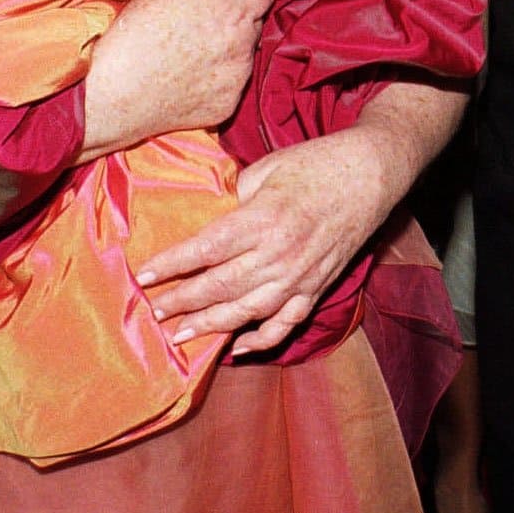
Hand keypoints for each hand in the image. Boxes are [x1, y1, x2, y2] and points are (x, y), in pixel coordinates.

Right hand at [79, 0, 273, 158]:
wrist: (112, 99)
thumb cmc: (134, 38)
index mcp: (232, 10)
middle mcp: (244, 46)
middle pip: (255, 20)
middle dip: (236, 15)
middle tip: (198, 18)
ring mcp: (237, 79)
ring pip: (245, 53)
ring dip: (229, 47)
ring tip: (190, 49)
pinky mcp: (227, 106)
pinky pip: (233, 83)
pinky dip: (219, 77)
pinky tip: (188, 76)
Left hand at [134, 128, 392, 355]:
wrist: (369, 174)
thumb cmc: (315, 164)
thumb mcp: (266, 168)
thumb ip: (233, 196)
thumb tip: (204, 215)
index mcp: (263, 220)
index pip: (206, 250)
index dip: (172, 265)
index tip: (144, 275)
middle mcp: (279, 255)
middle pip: (220, 286)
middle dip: (183, 301)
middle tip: (154, 310)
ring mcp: (300, 277)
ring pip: (247, 311)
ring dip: (211, 325)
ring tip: (181, 334)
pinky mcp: (316, 287)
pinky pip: (286, 324)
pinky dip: (262, 341)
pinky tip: (238, 348)